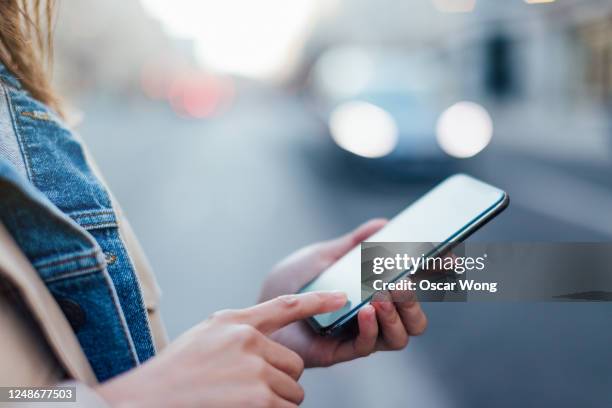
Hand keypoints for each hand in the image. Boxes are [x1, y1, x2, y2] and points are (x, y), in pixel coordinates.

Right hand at [96, 291, 346, 407]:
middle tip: (250, 391)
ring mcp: (254, 369)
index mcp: (234, 322)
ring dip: (276, 403)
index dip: (318, 301)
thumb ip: (239, 333)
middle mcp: (247, 340)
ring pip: (293, 392)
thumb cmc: (174, 374)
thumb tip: (269, 345)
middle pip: (294, 365)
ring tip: (240, 401)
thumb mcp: (205, 337)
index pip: (285, 305)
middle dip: (281, 382)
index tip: (342, 298)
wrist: (144, 400)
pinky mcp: (259, 399)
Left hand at [259, 219, 427, 367]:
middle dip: (418, 300)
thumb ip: (353, 243)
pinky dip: (373, 328)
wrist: (262, 303)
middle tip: (405, 281)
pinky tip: (366, 310)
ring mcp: (360, 333)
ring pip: (401, 335)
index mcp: (374, 290)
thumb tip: (383, 224)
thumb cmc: (294, 280)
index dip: (435, 274)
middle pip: (416, 318)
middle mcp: (374, 315)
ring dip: (399, 314)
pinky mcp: (341, 350)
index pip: (414, 285)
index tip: (450, 257)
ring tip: (384, 294)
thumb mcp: (325, 255)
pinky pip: (368, 346)